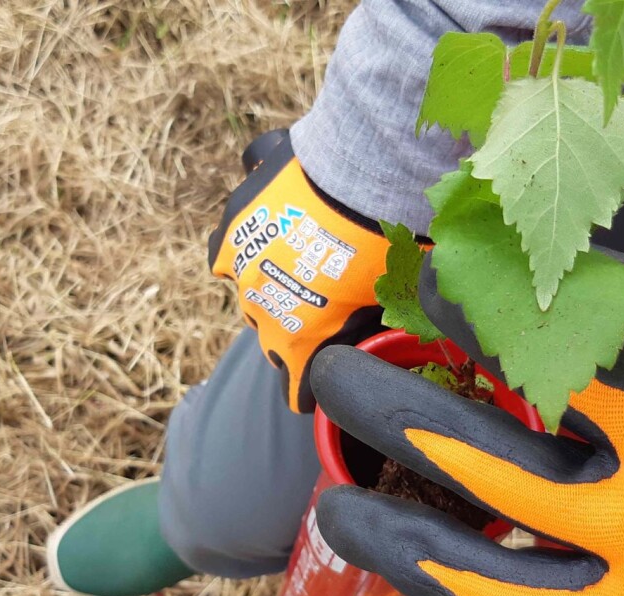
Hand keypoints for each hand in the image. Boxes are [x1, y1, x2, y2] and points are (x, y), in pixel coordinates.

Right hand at [209, 130, 397, 411]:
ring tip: (298, 267)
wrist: (365, 176)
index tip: (313, 392)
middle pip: (269, 336)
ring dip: (268, 285)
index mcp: (297, 339)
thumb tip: (385, 339)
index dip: (306, 391)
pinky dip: (248, 240)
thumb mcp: (391, 300)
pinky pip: (232, 241)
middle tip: (324, 311)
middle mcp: (259, 307)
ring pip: (246, 289)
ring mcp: (240, 261)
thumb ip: (375, 328)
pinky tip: (269, 230)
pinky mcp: (236, 219)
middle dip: (292, 331)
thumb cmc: (386, 245)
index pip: (293, 389)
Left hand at [310, 270, 623, 595]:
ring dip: (402, 550)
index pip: (527, 366)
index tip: (411, 293)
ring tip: (337, 513)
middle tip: (331, 384)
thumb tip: (513, 291)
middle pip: (484, 474)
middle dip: (389, 420)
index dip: (457, 323)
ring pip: (498, 593)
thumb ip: (621, 312)